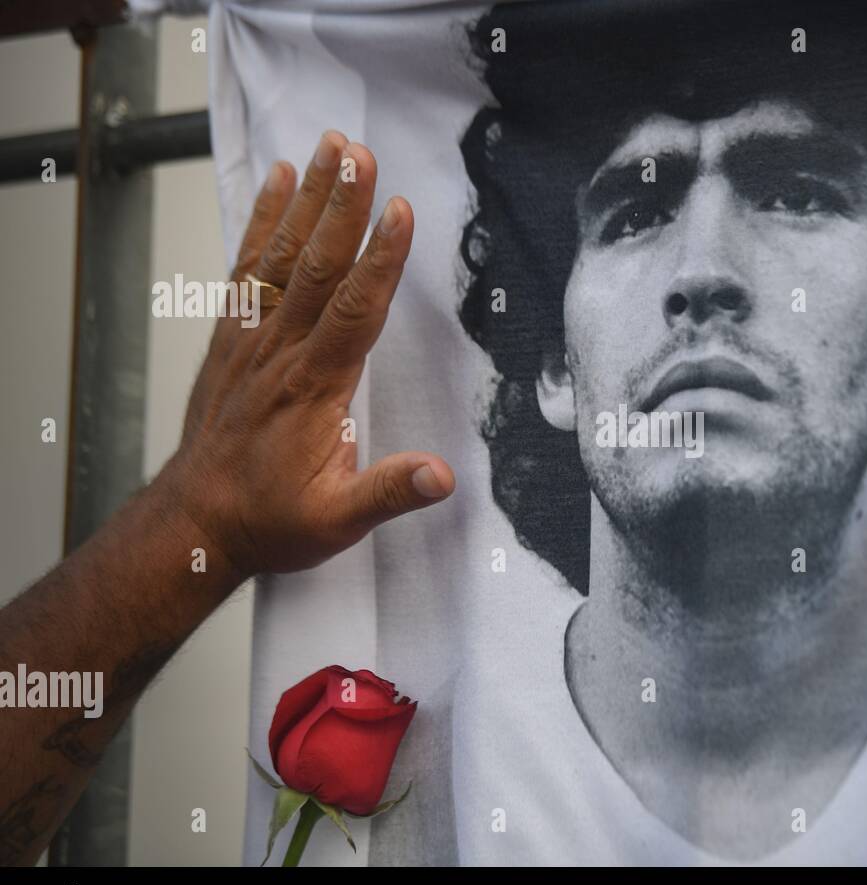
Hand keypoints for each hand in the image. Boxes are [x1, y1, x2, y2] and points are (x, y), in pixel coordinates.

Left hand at [160, 130, 453, 577]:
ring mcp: (252, 340)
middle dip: (340, 206)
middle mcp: (280, 353)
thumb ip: (389, 493)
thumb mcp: (336, 520)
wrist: (194, 522)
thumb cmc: (270, 518)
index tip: (398, 211)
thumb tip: (441, 477)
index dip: (379, 260)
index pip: (352, 311)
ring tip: (331, 148)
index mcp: (313, 389)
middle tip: (360, 153)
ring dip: (308, 199)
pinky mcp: (234, 338)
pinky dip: (263, 222)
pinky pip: (248, 268)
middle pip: (315, 266)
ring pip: (282, 256)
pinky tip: (280, 184)